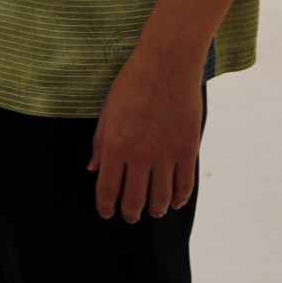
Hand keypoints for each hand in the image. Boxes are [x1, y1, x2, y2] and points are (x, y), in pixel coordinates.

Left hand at [88, 46, 203, 221]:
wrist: (167, 66)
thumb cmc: (131, 85)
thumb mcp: (107, 112)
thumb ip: (100, 143)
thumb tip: (93, 169)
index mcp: (116, 145)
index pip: (108, 188)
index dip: (106, 206)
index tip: (106, 213)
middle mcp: (140, 155)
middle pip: (135, 199)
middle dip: (130, 213)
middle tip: (129, 217)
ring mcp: (166, 155)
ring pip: (161, 197)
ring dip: (155, 209)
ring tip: (152, 212)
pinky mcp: (188, 150)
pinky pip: (184, 185)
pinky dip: (179, 199)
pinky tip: (174, 202)